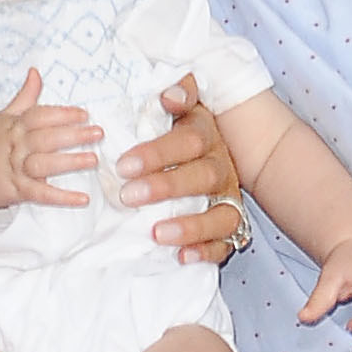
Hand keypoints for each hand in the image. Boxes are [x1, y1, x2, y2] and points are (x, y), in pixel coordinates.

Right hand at [0, 68, 98, 215]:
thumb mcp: (3, 117)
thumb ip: (24, 98)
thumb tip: (36, 72)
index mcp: (14, 126)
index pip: (39, 116)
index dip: (62, 114)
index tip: (83, 114)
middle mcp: (15, 147)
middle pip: (46, 138)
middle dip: (73, 135)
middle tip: (97, 133)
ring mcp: (15, 170)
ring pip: (44, 165)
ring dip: (69, 163)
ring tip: (93, 160)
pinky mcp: (17, 192)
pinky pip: (41, 195)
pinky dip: (62, 198)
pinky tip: (83, 199)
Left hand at [123, 69, 245, 261]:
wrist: (214, 157)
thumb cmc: (181, 133)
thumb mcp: (180, 109)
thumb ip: (178, 95)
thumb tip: (171, 94)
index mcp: (206, 137)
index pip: (189, 141)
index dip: (158, 153)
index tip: (123, 165)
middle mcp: (221, 168)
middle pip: (202, 177)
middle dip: (165, 187)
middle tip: (127, 196)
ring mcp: (228, 200)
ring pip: (221, 214)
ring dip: (190, 225)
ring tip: (157, 234)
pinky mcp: (228, 227)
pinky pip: (225, 244)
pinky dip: (207, 252)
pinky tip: (182, 257)